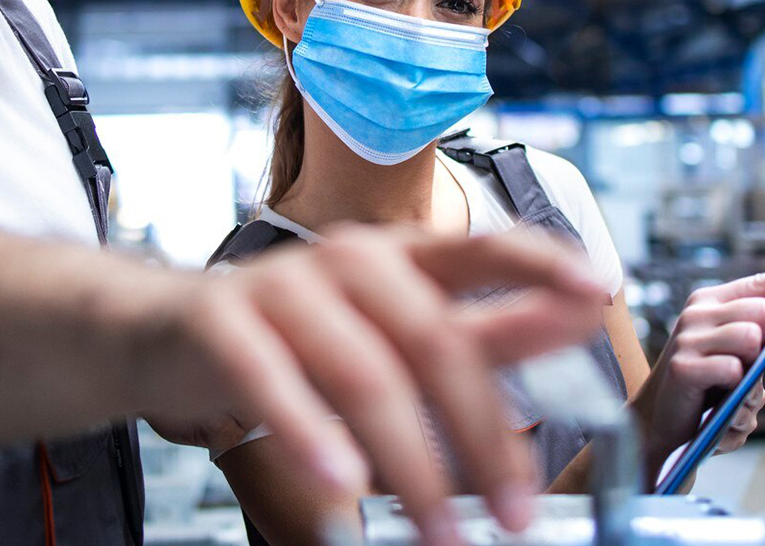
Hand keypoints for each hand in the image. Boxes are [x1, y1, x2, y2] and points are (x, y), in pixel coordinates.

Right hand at [129, 225, 613, 545]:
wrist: (164, 330)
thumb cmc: (298, 334)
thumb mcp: (399, 329)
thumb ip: (491, 328)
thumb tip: (581, 311)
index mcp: (402, 257)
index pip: (482, 246)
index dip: (541, 262)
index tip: (600, 292)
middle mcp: (349, 260)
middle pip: (433, 340)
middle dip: (482, 434)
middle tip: (516, 514)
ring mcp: (284, 286)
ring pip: (363, 374)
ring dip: (408, 466)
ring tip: (440, 533)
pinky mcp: (223, 320)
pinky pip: (272, 382)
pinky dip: (310, 438)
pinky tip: (341, 491)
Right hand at [629, 256, 764, 482]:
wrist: (659, 418)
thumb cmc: (705, 385)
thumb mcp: (733, 353)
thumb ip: (757, 332)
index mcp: (711, 302)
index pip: (760, 283)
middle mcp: (697, 313)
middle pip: (763, 311)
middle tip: (746, 366)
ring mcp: (688, 338)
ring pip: (751, 337)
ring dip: (752, 370)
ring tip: (734, 389)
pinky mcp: (684, 367)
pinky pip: (733, 370)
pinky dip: (735, 390)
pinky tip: (717, 399)